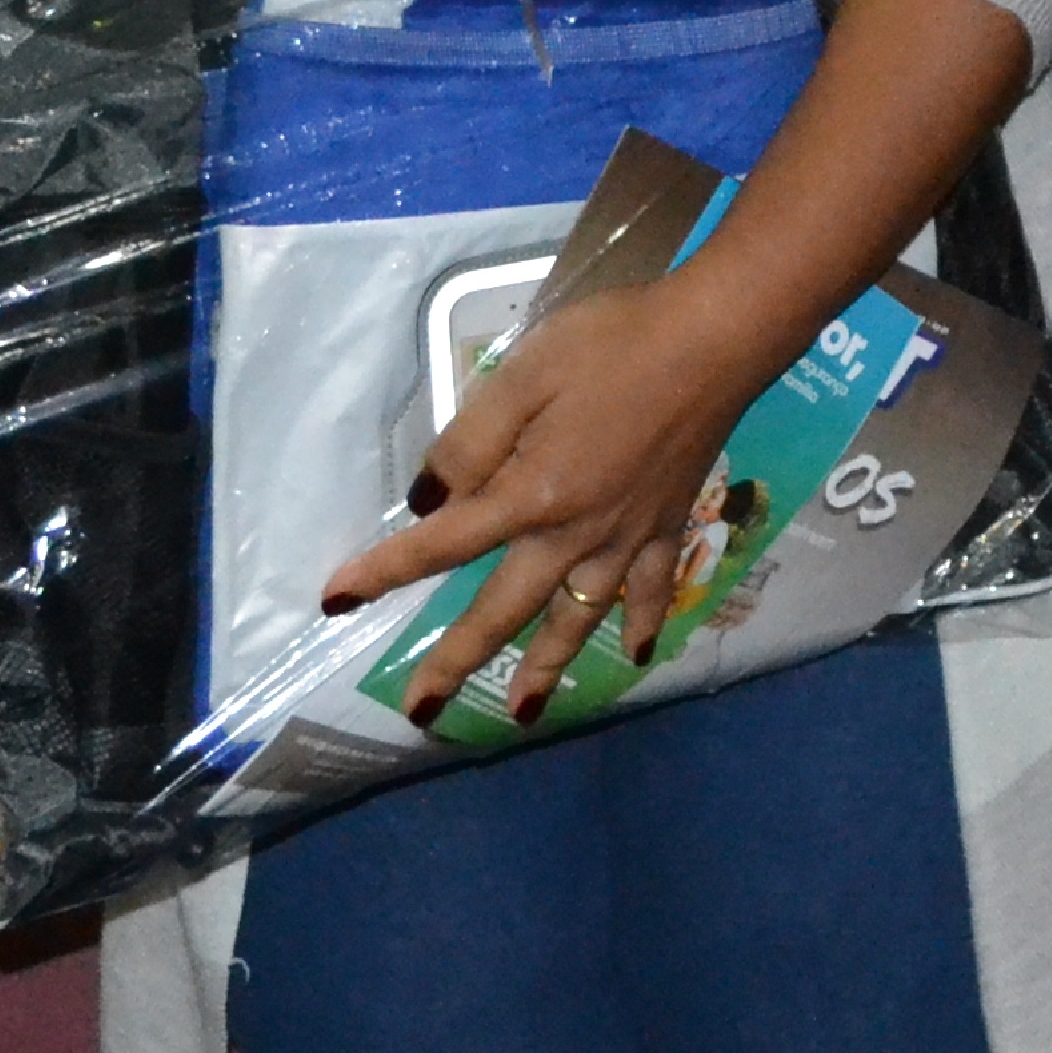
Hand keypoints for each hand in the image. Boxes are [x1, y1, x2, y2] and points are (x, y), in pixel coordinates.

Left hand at [316, 278, 781, 727]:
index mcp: (531, 494)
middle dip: (458, 659)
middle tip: (421, 709)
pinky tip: (633, 654)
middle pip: (505, 608)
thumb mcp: (523, 375)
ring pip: (576, 617)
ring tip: (521, 712)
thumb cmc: (612, 345)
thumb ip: (470, 441)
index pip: (442, 543)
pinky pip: (653, 591)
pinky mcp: (669, 526)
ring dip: (547, 668)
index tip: (337, 600)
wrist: (715, 340)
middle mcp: (575, 533)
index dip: (385, 571)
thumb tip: (431, 499)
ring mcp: (626, 538)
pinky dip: (643, 625)